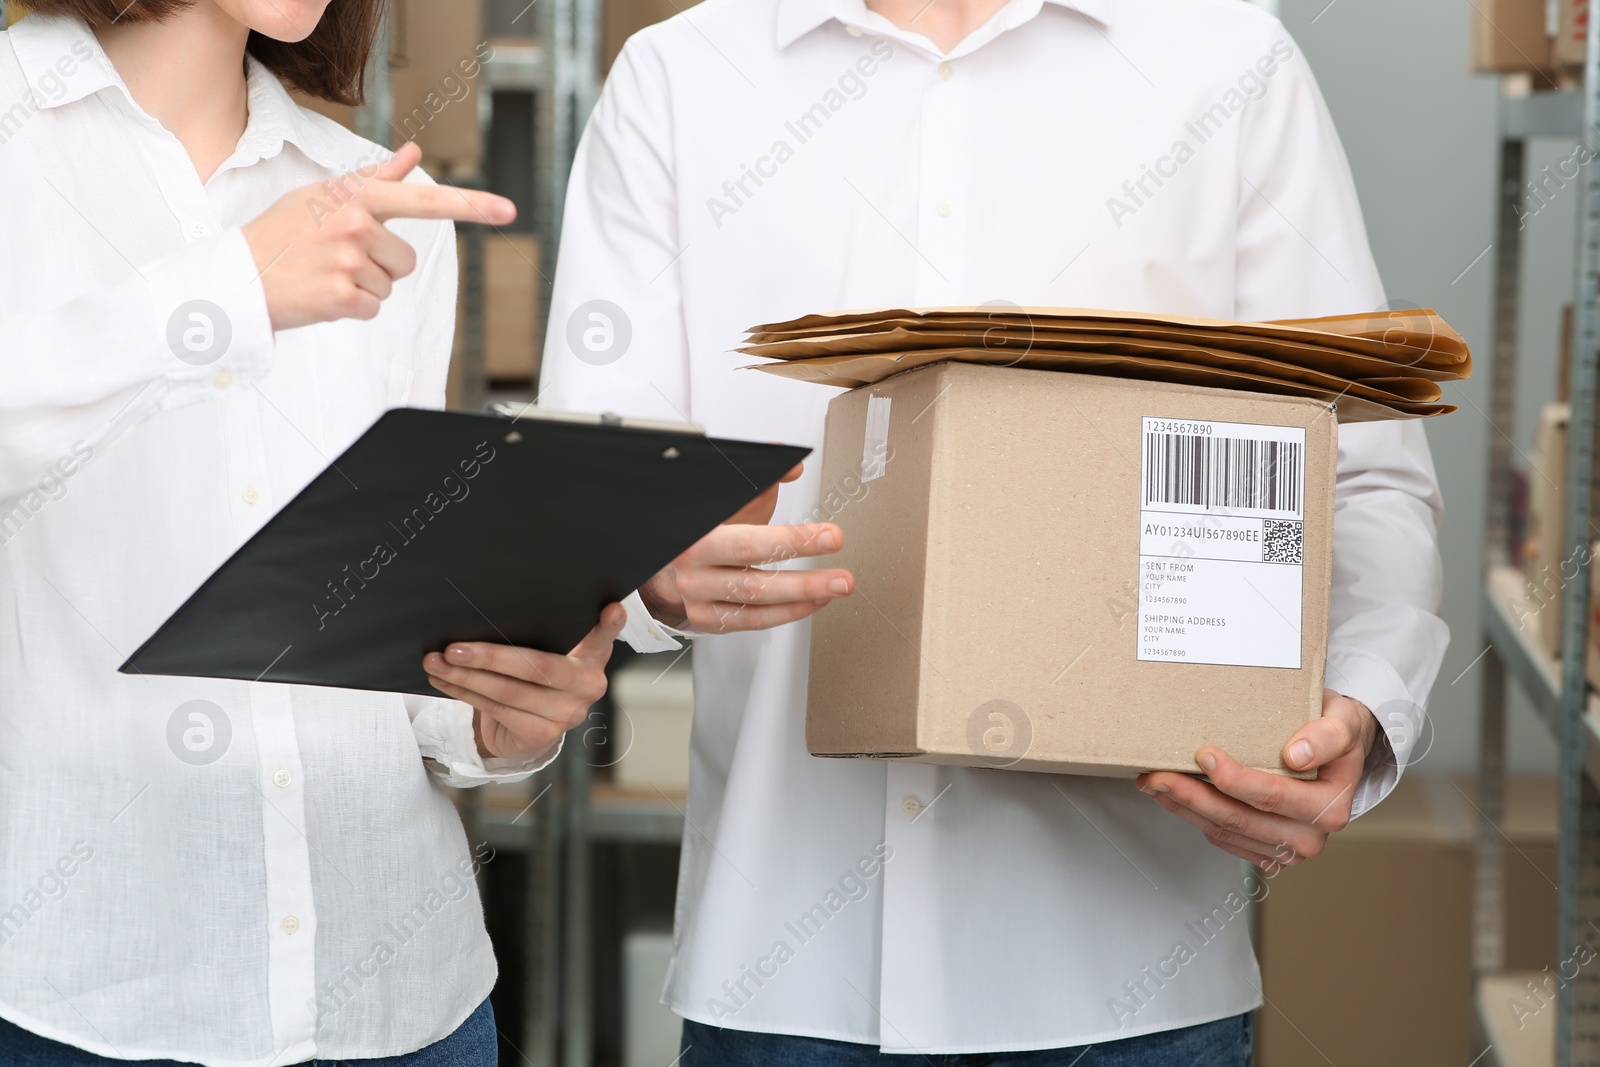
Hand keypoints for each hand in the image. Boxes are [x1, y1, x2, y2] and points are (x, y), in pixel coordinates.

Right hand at [241, 141, 515, 330]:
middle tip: (334, 259)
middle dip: (379, 265)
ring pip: (389, 286)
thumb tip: (412, 154)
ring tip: (324, 275)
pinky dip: (352, 309)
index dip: (470, 206)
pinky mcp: (342, 296)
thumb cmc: (280, 235)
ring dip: (363, 287)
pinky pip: (374, 308)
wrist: (235, 278)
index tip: (507, 210)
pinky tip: (322, 295)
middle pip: (405, 260)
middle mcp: (355, 225)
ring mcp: (349, 261)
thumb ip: (372, 179)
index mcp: (355, 197)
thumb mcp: (321, 197)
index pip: (423, 200)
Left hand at [422, 603, 625, 762]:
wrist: (527, 728)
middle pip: (535, 666)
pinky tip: (446, 681)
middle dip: (489, 656)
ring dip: (465, 676)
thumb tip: (490, 610)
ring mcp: (568, 713)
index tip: (613, 608)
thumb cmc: (534, 677)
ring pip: (507, 691)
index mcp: (593, 657)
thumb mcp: (545, 653)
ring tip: (436, 662)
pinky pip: (496, 709)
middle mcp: (588, 685)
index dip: (610, 625)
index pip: (604, 638)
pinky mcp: (543, 734)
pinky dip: (465, 693)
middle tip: (453, 648)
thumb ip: (539, 636)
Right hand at [639, 462, 853, 632]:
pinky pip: (753, 621)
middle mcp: (691, 565)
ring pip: (755, 601)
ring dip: (803, 595)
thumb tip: (792, 465)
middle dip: (804, 577)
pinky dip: (788, 612)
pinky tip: (814, 601)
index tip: (831, 536)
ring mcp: (696, 595)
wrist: (679, 555)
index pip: (750, 538)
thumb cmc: (711, 524)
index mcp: (696, 531)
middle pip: (753, 576)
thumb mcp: (732, 499)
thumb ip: (763, 482)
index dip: (794, 539)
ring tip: (837, 586)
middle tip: (842, 576)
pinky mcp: (706, 619)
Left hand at [1136, 690, 1377, 869]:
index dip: (1234, 779)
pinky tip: (1172, 795)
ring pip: (1223, 831)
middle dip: (1192, 796)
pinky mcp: (1263, 849)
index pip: (1272, 797)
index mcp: (1330, 808)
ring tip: (1154, 782)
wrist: (1335, 749)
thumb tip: (1296, 755)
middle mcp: (1309, 836)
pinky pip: (1221, 836)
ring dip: (1183, 807)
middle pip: (1238, 818)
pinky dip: (1192, 815)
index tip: (1204, 755)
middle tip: (1157, 773)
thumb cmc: (1335, 731)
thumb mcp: (1342, 721)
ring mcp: (1284, 847)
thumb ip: (1327, 735)